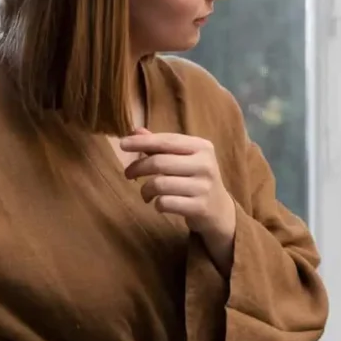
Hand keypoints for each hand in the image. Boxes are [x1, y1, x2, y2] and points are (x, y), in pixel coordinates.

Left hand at [120, 128, 236, 239]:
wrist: (219, 210)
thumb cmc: (195, 179)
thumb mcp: (184, 158)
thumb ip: (161, 145)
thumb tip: (135, 131)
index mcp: (202, 147)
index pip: (166, 141)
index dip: (142, 142)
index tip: (122, 144)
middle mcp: (205, 164)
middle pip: (159, 162)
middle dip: (137, 167)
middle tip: (128, 174)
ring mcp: (204, 187)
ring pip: (159, 184)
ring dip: (145, 190)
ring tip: (145, 194)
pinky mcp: (199, 207)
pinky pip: (165, 203)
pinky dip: (156, 204)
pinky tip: (160, 204)